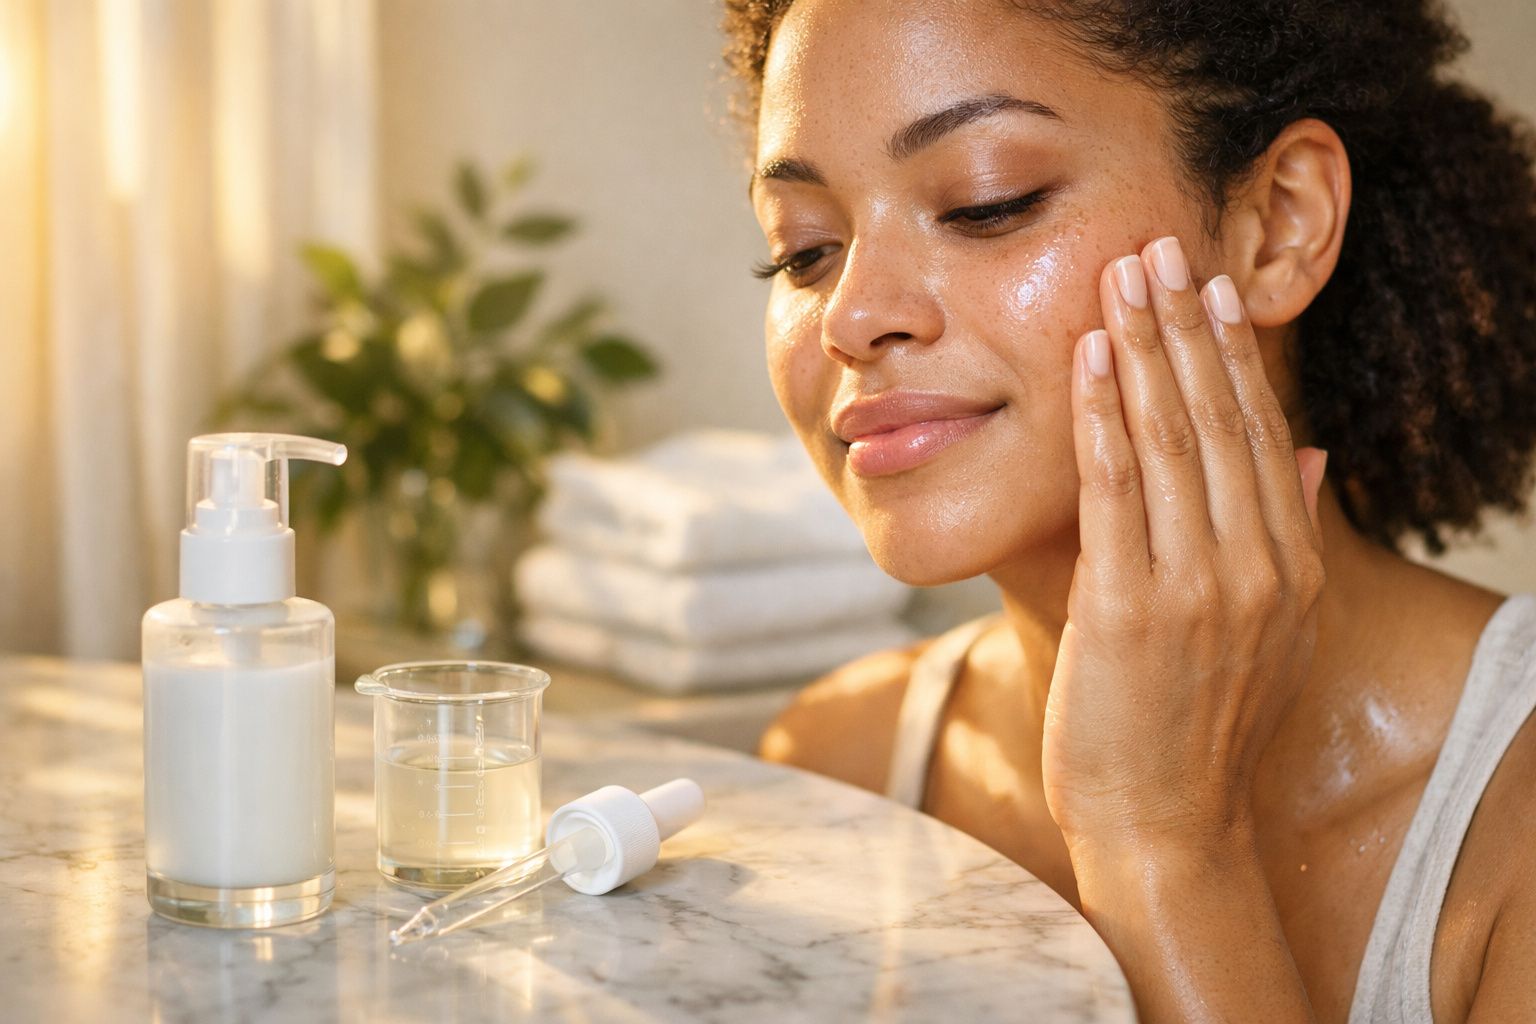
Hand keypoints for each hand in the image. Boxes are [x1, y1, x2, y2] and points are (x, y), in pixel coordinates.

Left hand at [1042, 235, 1328, 852]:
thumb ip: (1282, 536)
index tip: (1206, 285)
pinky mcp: (1130, 606)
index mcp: (1287, 567)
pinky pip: (1116, 489)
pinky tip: (1090, 357)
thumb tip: (1305, 452)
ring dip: (1144, 348)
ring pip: (1172, 439)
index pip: (1258, 433)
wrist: (1164, 826)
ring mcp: (1197, 586)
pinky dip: (1104, 415)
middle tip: (1157, 245)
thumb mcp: (1265, 632)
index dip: (1229, 353)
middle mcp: (1254, 566)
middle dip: (1183, 325)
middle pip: (1219, 419)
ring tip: (1121, 275)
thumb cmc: (1193, 728)